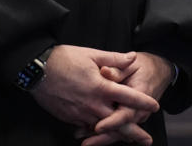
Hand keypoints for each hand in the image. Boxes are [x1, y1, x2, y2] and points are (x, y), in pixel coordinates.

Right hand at [30, 45, 159, 130]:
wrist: (36, 70)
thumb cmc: (64, 59)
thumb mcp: (91, 54)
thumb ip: (114, 59)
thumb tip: (133, 57)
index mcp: (101, 87)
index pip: (128, 97)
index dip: (143, 102)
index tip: (155, 106)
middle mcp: (93, 104)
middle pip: (118, 123)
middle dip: (134, 133)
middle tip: (147, 141)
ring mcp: (81, 114)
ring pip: (103, 129)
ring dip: (116, 134)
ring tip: (129, 140)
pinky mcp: (70, 118)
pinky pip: (87, 127)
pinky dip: (97, 131)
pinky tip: (102, 132)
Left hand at [79, 52, 174, 145]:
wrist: (158, 71)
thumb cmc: (143, 66)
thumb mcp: (132, 64)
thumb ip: (117, 69)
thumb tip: (104, 71)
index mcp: (140, 96)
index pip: (126, 114)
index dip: (112, 122)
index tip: (98, 127)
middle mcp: (138, 111)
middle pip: (121, 129)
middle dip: (103, 138)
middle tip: (86, 143)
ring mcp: (134, 116)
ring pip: (119, 131)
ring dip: (102, 137)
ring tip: (85, 141)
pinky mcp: (129, 116)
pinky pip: (118, 127)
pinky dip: (105, 131)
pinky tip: (89, 133)